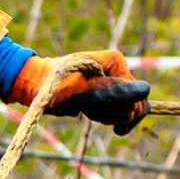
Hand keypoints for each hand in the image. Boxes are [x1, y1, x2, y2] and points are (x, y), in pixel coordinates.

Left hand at [10, 49, 149, 134]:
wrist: (34, 87)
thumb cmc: (57, 87)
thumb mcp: (86, 92)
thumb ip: (116, 92)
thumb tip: (145, 91)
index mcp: (116, 62)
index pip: (140, 95)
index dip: (122, 110)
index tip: (97, 107)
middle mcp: (117, 70)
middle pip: (133, 105)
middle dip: (112, 113)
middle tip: (88, 109)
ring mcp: (111, 81)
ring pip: (123, 111)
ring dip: (103, 115)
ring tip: (83, 108)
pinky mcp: (104, 91)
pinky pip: (114, 111)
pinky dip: (101, 116)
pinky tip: (86, 111)